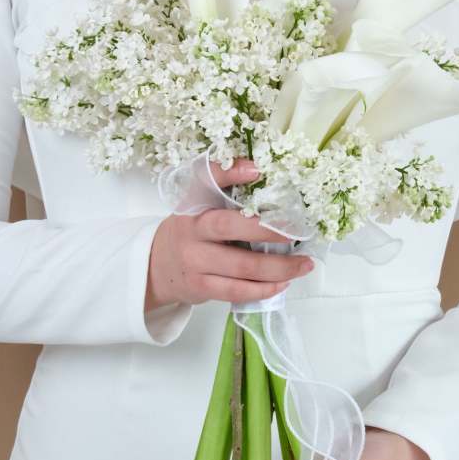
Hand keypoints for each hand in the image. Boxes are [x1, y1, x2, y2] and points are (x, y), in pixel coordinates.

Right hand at [146, 159, 314, 309]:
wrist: (155, 268)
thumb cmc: (189, 233)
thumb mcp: (196, 207)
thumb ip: (222, 190)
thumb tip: (258, 171)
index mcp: (191, 204)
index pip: (204, 180)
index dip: (227, 172)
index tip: (256, 169)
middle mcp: (190, 229)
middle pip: (228, 226)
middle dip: (268, 230)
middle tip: (298, 232)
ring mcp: (194, 261)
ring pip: (241, 266)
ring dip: (279, 268)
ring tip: (303, 265)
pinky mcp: (200, 287)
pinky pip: (237, 290)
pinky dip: (263, 288)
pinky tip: (282, 283)